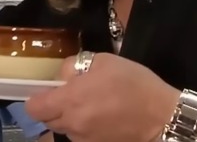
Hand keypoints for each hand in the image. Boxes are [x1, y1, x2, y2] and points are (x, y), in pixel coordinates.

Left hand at [25, 53, 179, 141]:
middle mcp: (72, 124)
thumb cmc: (133, 84)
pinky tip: (100, 118)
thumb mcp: (103, 61)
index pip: (34, 108)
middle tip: (70, 95)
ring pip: (64, 129)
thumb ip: (74, 66)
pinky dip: (83, 128)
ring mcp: (84, 140)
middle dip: (52, 108)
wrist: (163, 116)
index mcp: (70, 100)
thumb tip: (61, 76)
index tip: (48, 90)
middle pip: (47, 120)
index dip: (36, 98)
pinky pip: (80, 136)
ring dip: (69, 118)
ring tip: (90, 105)